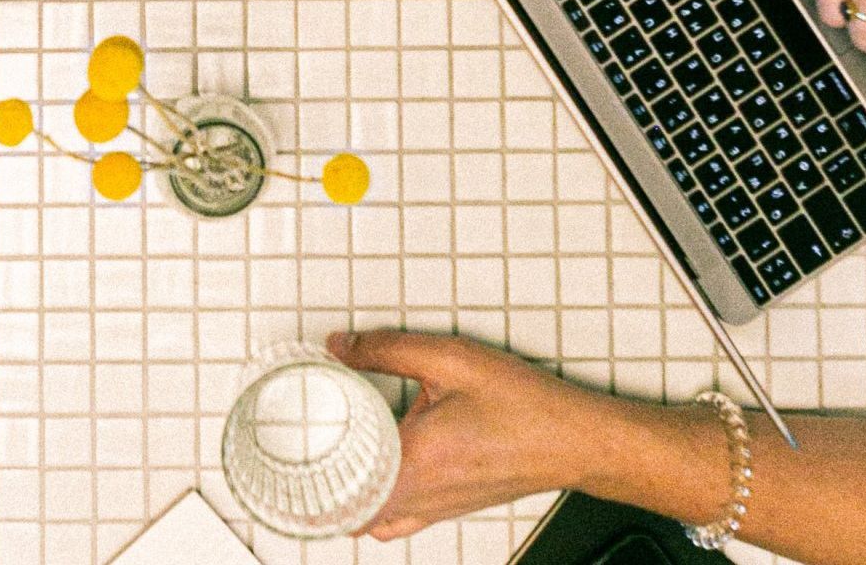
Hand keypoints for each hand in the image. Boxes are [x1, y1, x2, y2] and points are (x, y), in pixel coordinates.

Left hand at [327, 330, 618, 539]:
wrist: (576, 439)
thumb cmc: (525, 405)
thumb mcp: (450, 358)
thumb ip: (387, 349)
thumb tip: (340, 345)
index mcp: (417, 462)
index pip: (344, 489)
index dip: (310, 477)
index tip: (289, 453)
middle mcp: (425, 495)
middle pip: (353, 511)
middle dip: (323, 487)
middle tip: (302, 453)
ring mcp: (440, 508)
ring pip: (376, 521)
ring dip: (350, 499)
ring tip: (331, 463)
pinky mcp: (454, 506)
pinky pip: (402, 520)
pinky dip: (379, 507)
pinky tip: (376, 476)